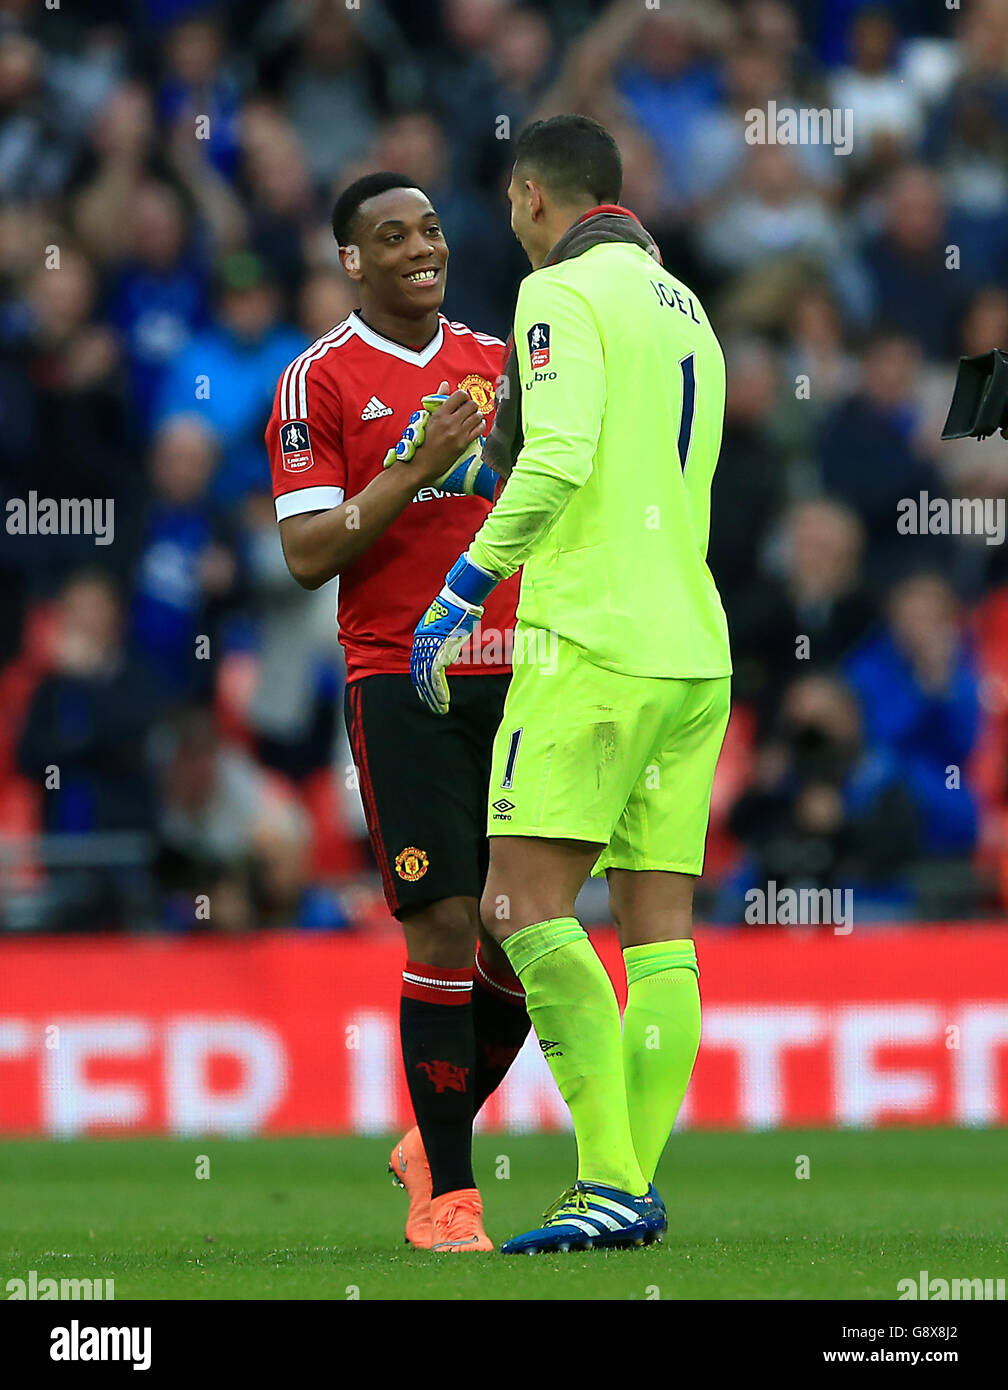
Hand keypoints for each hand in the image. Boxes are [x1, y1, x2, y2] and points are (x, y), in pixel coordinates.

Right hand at [383, 379, 483, 485]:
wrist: (420, 464)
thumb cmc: (421, 441)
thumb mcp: (427, 418)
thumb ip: (438, 400)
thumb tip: (445, 384)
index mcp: (439, 414)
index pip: (460, 395)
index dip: (464, 396)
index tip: (462, 401)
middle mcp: (449, 422)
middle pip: (471, 404)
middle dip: (472, 405)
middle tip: (469, 410)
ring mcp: (457, 433)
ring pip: (477, 416)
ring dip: (477, 415)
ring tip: (472, 418)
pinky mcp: (463, 444)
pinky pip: (479, 429)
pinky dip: (480, 425)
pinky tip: (476, 426)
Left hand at [411, 552, 497, 714]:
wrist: (459, 599)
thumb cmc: (458, 611)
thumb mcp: (448, 628)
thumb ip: (445, 643)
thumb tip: (449, 655)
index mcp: (422, 640)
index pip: (418, 667)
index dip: (421, 683)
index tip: (426, 696)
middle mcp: (422, 645)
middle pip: (420, 676)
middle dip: (426, 695)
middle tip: (434, 708)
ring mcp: (429, 648)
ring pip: (427, 680)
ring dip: (434, 697)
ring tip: (441, 709)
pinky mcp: (439, 650)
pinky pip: (436, 676)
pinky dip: (440, 690)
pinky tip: (443, 700)